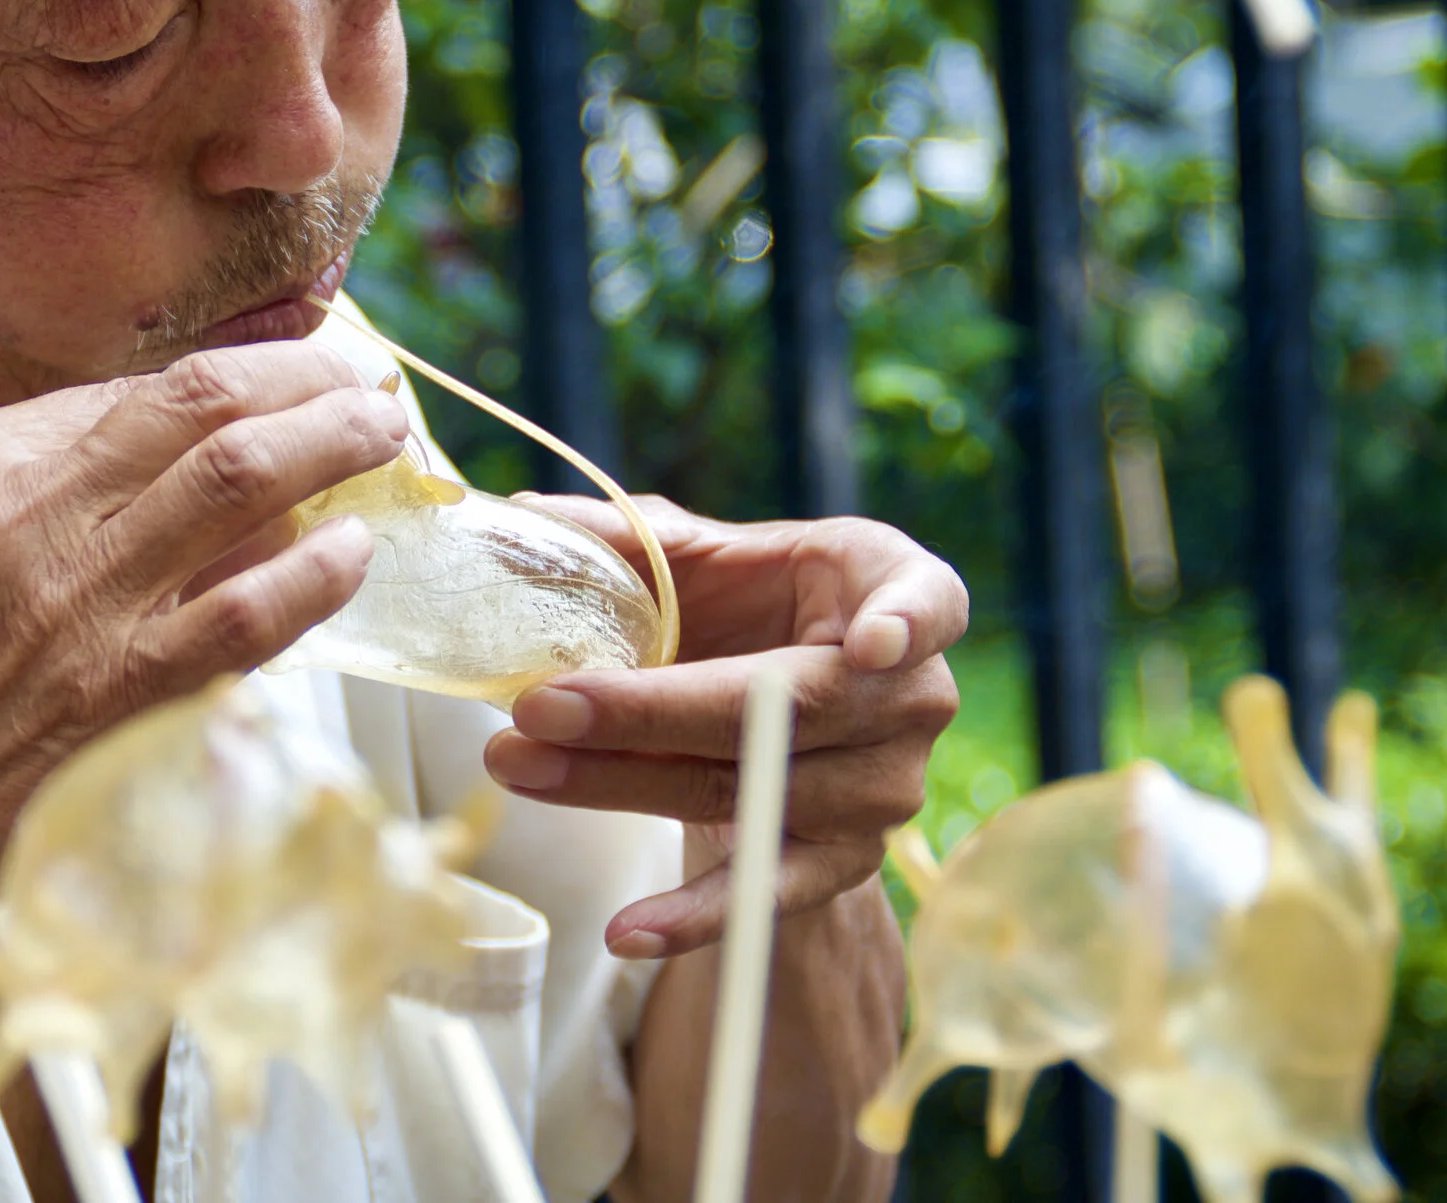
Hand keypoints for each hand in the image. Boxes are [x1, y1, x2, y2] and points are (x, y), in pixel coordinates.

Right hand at [0, 341, 406, 966]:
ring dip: (329, 443)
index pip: (138, 391)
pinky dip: (314, 570)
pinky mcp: (119, 686)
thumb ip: (71, 491)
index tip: (299, 374)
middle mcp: (20, 513)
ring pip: (234, 477)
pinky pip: (245, 606)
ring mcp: (73, 598)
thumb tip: (224, 451)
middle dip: (303, 379)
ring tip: (379, 434)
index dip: (240, 372)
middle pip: (198, 403)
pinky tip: (353, 551)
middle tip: (363, 385)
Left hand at [480, 498, 964, 957]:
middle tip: (541, 706)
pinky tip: (630, 929)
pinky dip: (696, 915)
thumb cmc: (746, 602)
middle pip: (784, 709)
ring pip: (749, 791)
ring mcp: (884, 787)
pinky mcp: (843, 860)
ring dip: (623, 785)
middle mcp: (910, 696)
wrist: (776, 699)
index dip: (903, 624)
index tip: (871, 646)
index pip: (927, 603)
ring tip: (520, 767)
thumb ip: (628, 537)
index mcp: (895, 588)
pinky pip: (766, 891)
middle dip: (650, 711)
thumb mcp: (704, 554)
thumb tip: (524, 517)